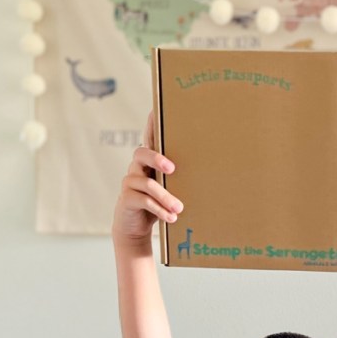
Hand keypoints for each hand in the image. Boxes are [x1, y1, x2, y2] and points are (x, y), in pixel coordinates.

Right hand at [113, 113, 183, 242]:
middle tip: (173, 168)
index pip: (149, 139)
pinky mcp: (126, 199)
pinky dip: (159, 210)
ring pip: (148, 184)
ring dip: (166, 197)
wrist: (135, 226)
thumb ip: (179, 179)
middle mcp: (136, 168)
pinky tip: (171, 217)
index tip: (155, 111)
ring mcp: (129, 183)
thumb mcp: (170, 188)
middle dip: (157, 158)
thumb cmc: (157, 203)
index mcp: (148, 162)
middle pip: (142, 154)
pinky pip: (144, 201)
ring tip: (179, 209)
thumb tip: (210, 172)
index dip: (151, 125)